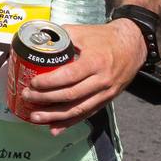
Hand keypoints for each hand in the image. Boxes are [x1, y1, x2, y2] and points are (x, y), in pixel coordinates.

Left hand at [21, 20, 146, 133]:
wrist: (133, 46)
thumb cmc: (104, 37)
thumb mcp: (82, 32)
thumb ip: (60, 37)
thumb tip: (36, 41)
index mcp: (95, 62)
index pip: (69, 76)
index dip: (49, 82)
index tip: (33, 82)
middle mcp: (102, 80)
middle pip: (71, 95)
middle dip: (46, 99)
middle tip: (27, 97)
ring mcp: (106, 93)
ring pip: (78, 109)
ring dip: (55, 116)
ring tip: (35, 117)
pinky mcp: (107, 100)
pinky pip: (87, 114)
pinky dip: (70, 123)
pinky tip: (54, 128)